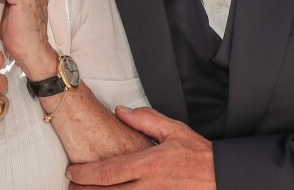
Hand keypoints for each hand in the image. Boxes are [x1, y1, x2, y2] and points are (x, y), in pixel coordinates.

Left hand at [66, 106, 215, 188]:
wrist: (223, 178)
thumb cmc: (198, 155)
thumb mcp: (173, 129)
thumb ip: (144, 119)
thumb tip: (120, 111)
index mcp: (149, 164)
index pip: (110, 172)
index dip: (86, 174)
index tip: (72, 173)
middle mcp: (149, 187)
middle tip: (70, 189)